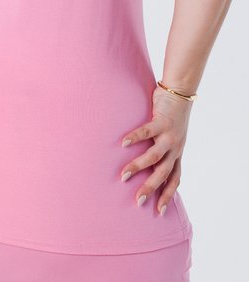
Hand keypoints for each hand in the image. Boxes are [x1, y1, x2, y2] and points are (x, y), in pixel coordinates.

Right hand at [120, 84, 193, 214]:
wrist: (181, 93)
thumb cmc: (172, 114)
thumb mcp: (171, 135)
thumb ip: (161, 147)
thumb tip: (146, 161)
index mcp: (177, 153)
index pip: (175, 179)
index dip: (168, 195)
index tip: (159, 211)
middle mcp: (175, 147)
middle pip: (163, 173)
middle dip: (151, 188)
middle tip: (138, 201)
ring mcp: (169, 136)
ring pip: (154, 157)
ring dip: (138, 167)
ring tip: (123, 175)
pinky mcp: (162, 122)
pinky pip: (147, 132)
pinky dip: (135, 138)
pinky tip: (123, 143)